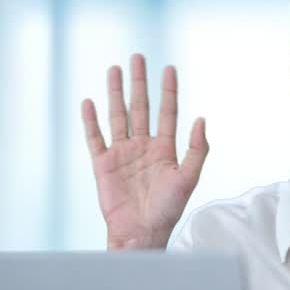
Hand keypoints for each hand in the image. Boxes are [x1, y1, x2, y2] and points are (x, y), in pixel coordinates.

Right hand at [81, 53, 208, 249]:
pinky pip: (95, 137)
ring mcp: (122, 154)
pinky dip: (90, 120)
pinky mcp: (103, 164)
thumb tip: (201, 119)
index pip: (167, 112)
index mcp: (165, 149)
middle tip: (137, 57)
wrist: (141, 232)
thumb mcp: (188, 178)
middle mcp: (143, 147)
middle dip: (139, 82)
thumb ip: (196, 149)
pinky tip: (88, 101)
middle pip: (140, 107)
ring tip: (114, 69)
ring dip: (116, 93)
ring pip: (118, 116)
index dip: (169, 90)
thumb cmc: (167, 210)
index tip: (169, 68)